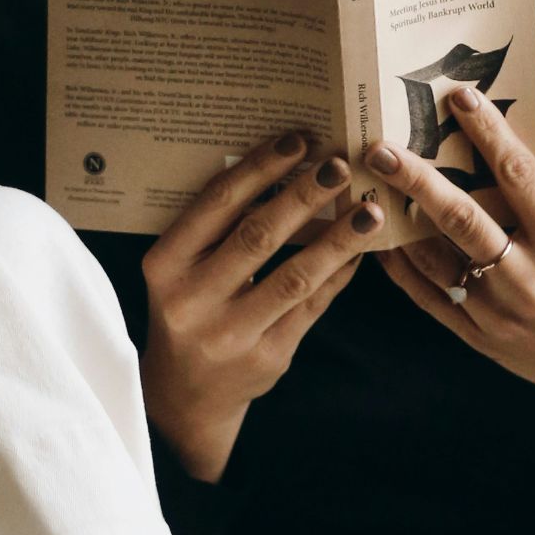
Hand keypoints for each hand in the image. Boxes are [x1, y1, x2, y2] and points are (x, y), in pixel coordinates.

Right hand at [140, 131, 383, 481]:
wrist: (184, 394)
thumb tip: (285, 166)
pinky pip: (313, 307)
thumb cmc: (188, 309)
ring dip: (337, 239)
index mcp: (165, 265)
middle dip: (304, 195)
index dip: (260, 168)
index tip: (297, 139)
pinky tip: (360, 250)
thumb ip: (217, 227)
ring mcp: (231, 334)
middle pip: (258, 236)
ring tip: (369, 210)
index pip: (217, 205)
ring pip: (295, 276)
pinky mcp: (268, 358)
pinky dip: (339, 274)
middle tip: (340, 164)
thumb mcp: (181, 268)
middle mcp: (192, 301)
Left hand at [369, 87, 534, 459]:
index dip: (488, 133)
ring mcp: (500, 312)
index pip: (519, 177)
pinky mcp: (481, 338)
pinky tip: (381, 242)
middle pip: (462, 218)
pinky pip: (430, 299)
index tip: (460, 97)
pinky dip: (402, 270)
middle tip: (380, 149)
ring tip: (368, 189)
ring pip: (435, 260)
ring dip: (398, 223)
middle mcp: (529, 277)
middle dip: (417, 180)